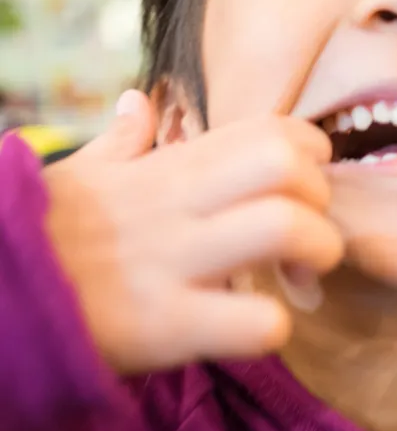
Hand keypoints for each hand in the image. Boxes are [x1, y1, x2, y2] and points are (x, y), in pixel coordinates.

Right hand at [43, 91, 343, 373]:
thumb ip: (118, 142)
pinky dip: (273, 326)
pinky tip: (258, 328)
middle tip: (308, 238)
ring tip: (298, 280)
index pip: (270, 130)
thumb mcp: (76, 179)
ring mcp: (168, 262)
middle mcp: (173, 205)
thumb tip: (138, 102)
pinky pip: (255, 321)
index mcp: (166, 170)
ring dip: (313, 254)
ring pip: (283, 225)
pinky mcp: (160, 326)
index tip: (304, 188)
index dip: (309, 153)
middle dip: (320, 200)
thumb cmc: (41, 239)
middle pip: (286, 165)